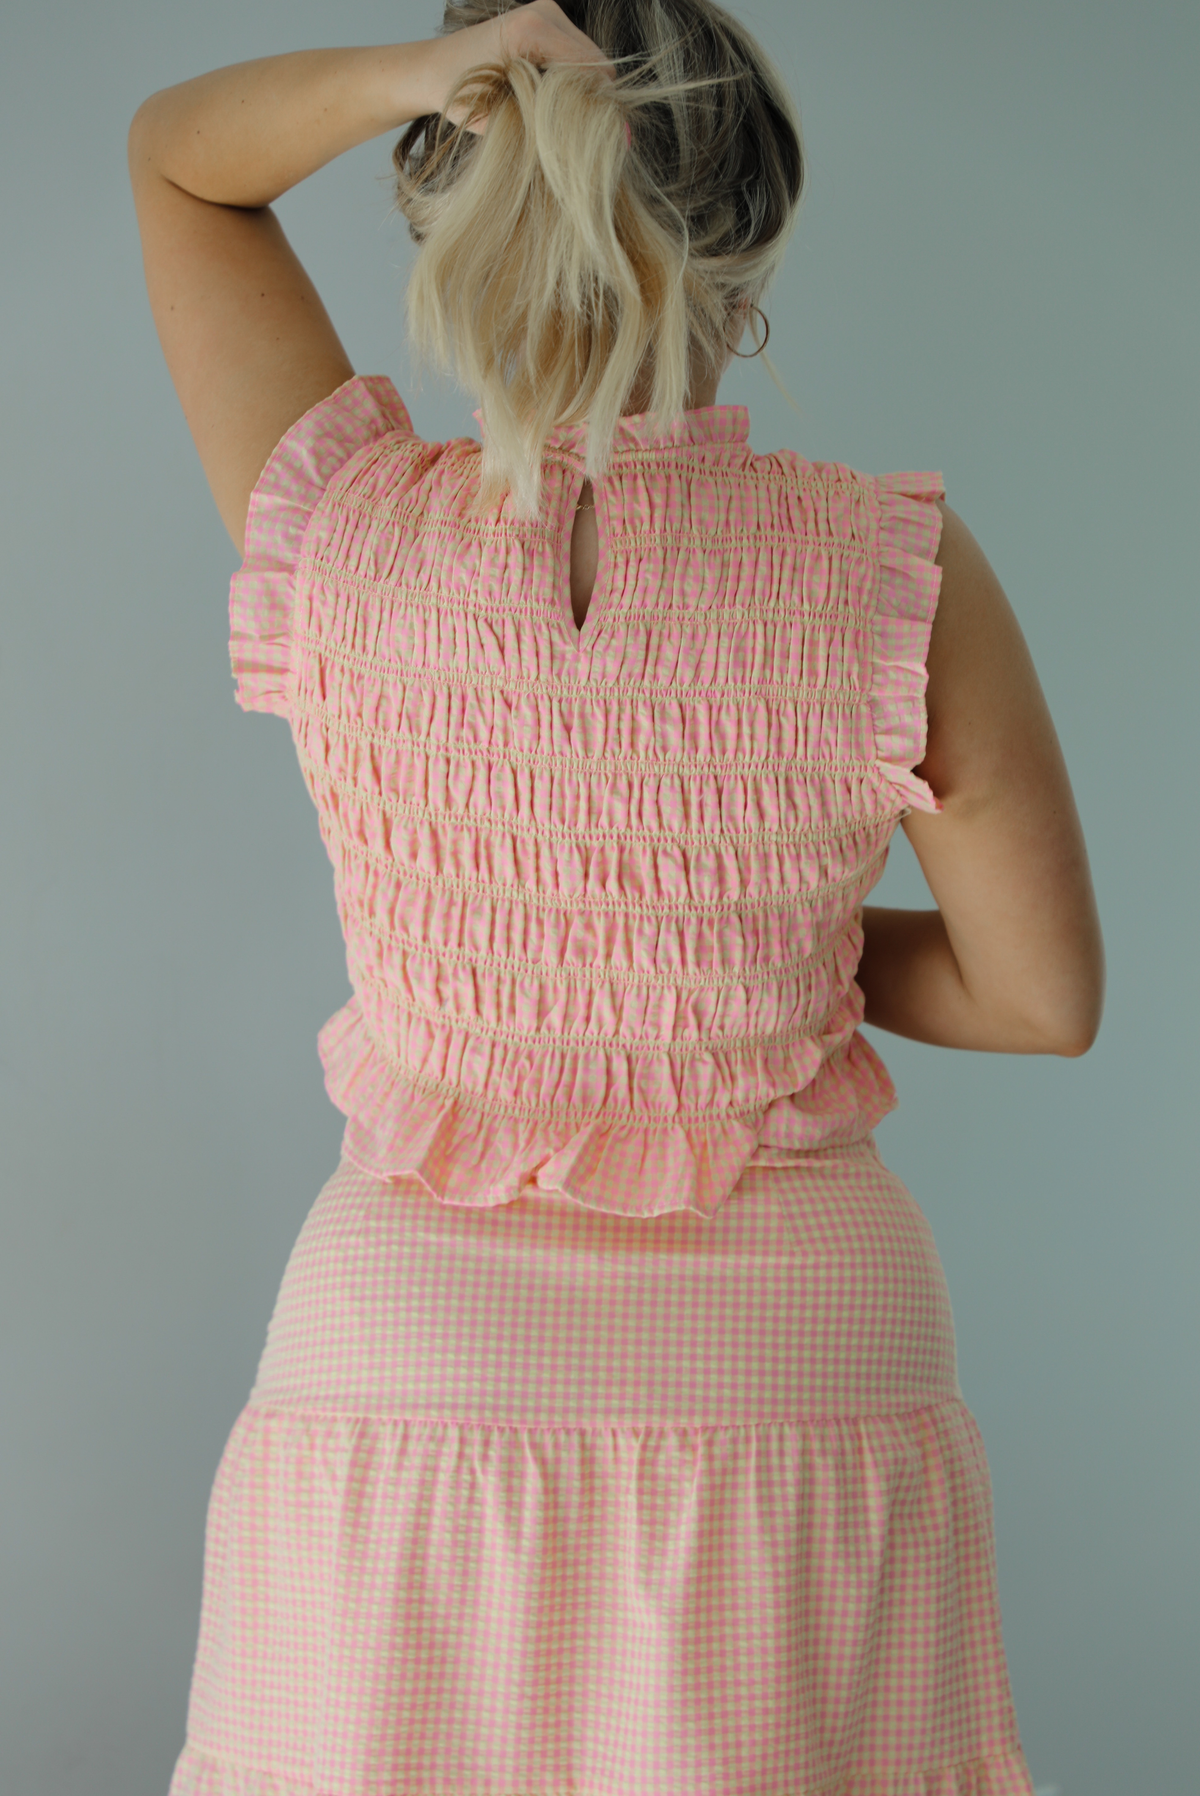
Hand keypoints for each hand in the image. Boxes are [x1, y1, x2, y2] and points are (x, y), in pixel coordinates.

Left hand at [426, 0, 615, 131]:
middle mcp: (542, 13)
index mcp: (530, 32)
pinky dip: (572, 78)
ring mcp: (545, 12)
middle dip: (594, 98)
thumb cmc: (459, 95)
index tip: (599, 139)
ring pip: (590, 58)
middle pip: (597, 62)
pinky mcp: (544, 19)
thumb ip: (542, 127)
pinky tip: (555, 96)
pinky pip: (575, 53)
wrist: (434, 68)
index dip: (598, 107)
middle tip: (584, 132)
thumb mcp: (500, 120)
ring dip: (583, 88)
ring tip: (563, 114)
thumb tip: (586, 144)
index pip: (590, 70)